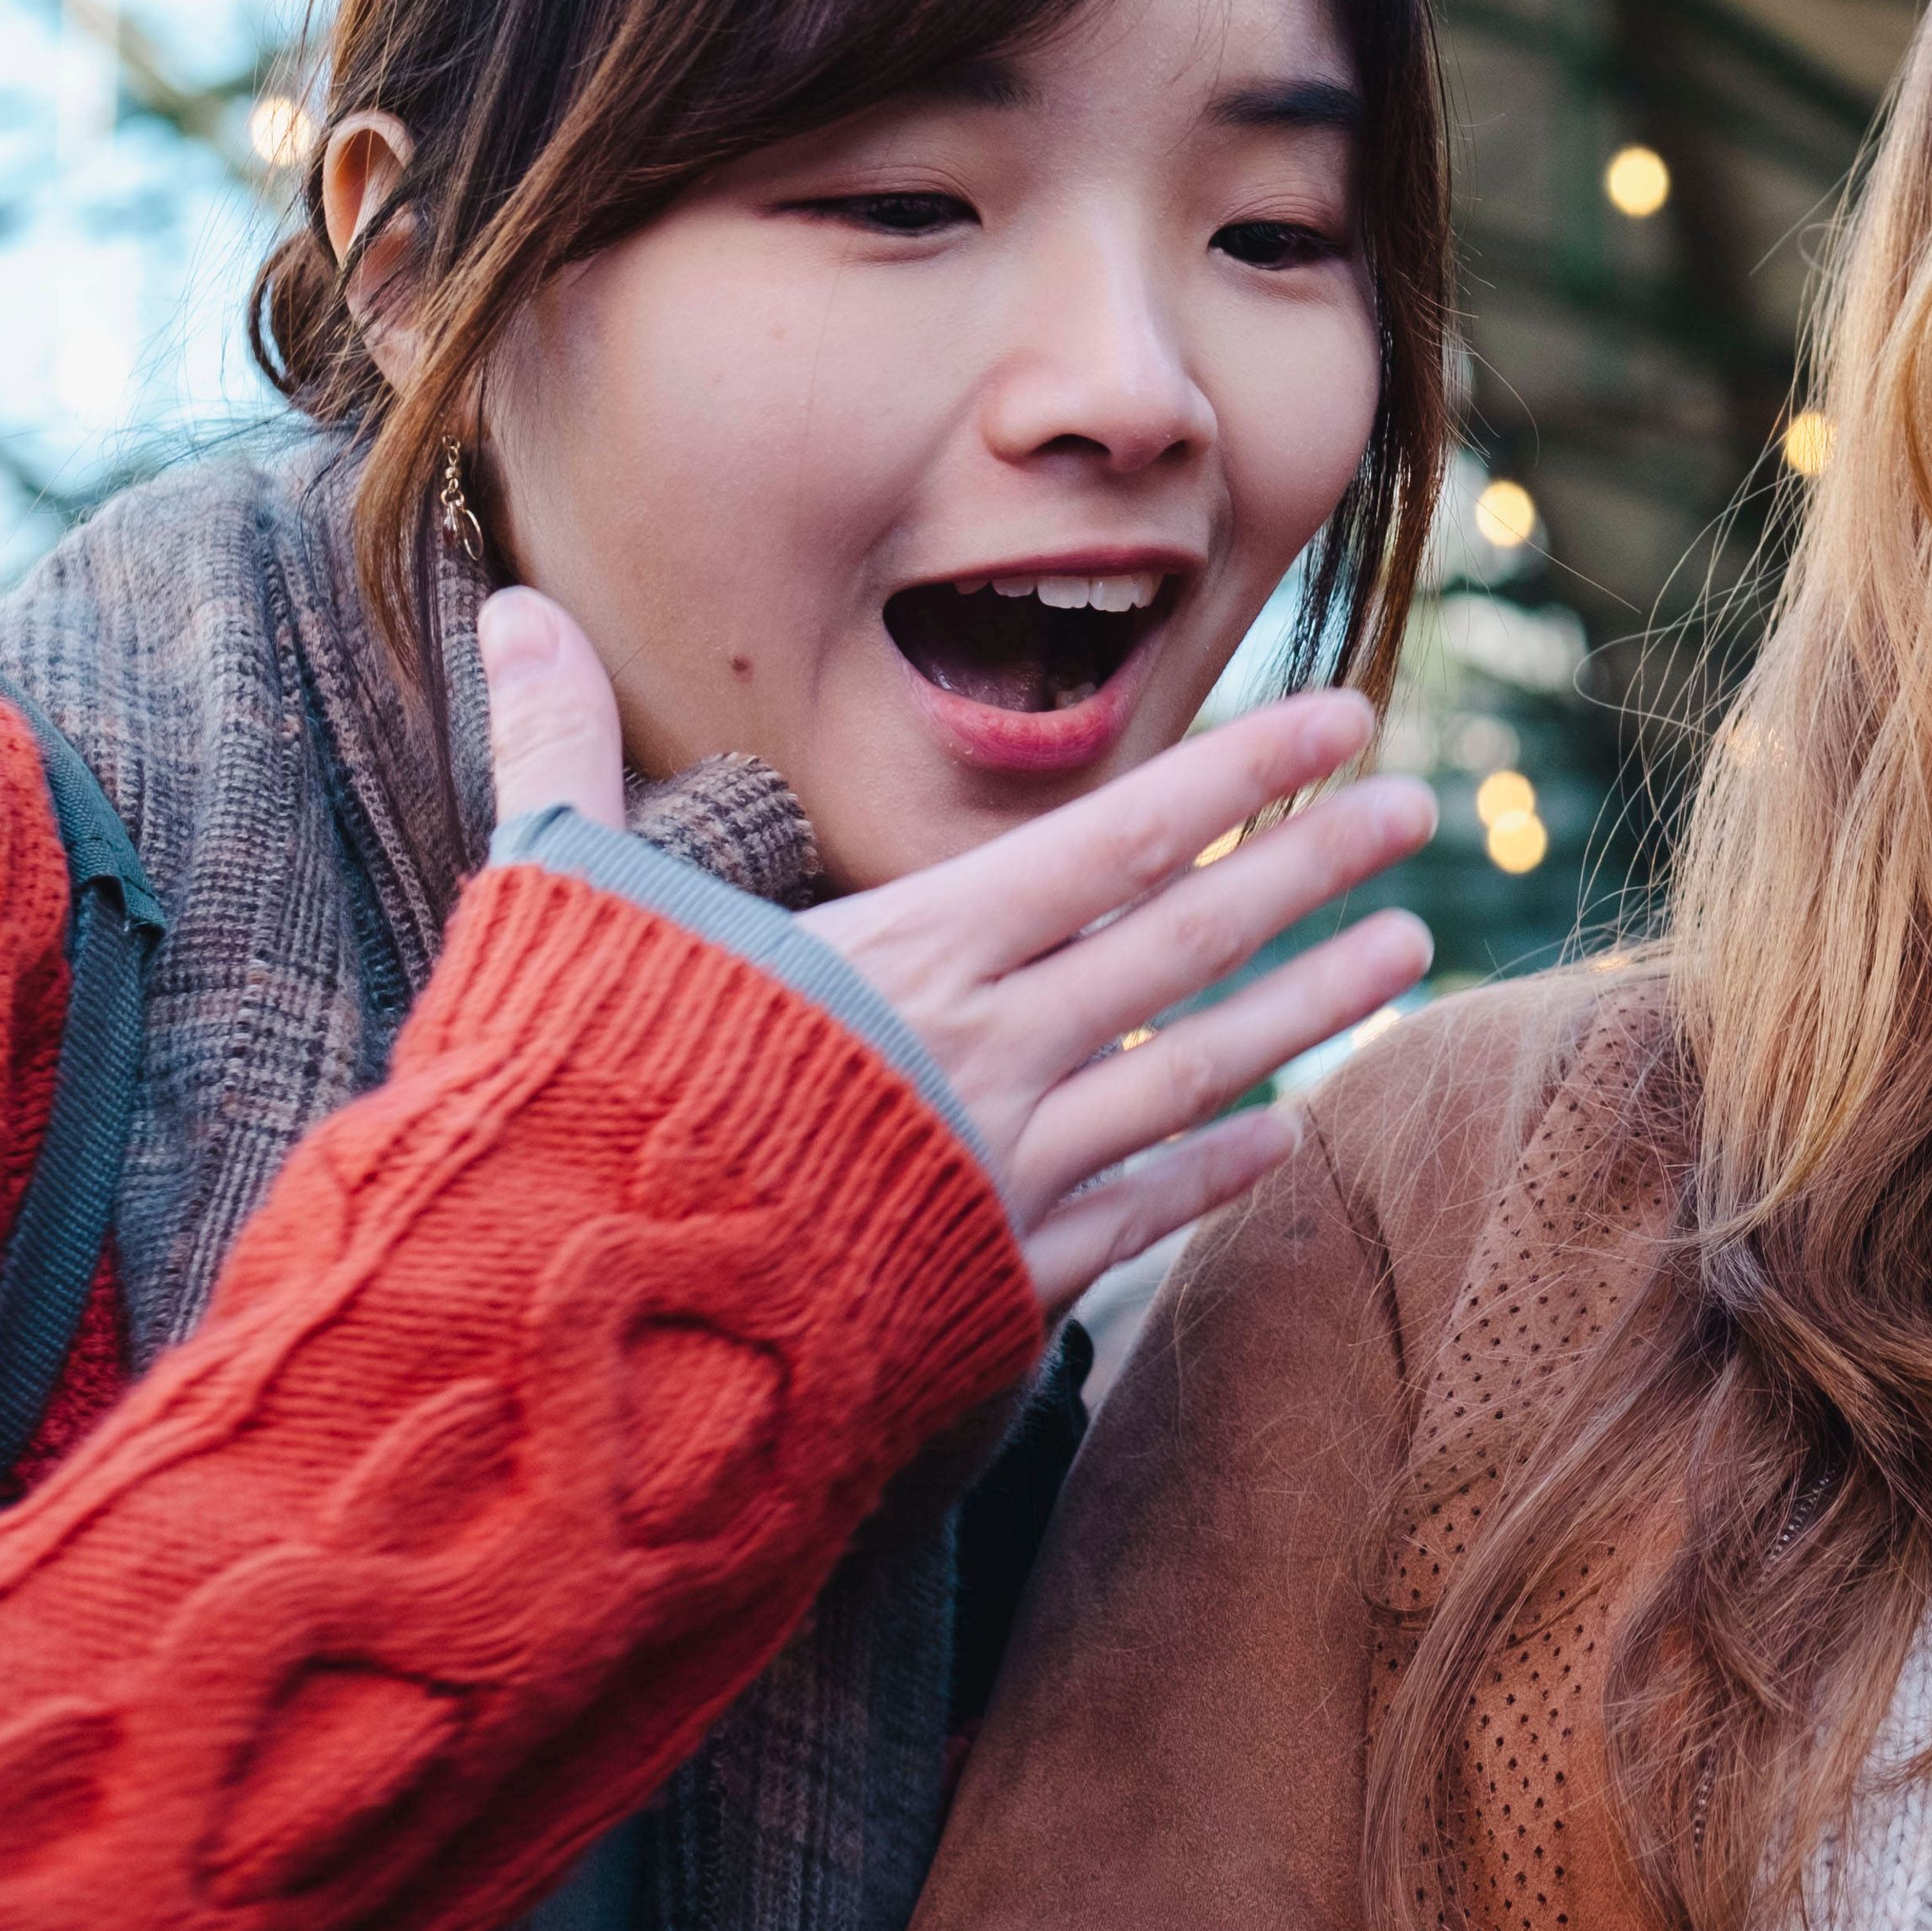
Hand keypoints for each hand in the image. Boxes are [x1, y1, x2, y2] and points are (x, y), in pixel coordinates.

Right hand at [481, 588, 1436, 1313]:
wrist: (570, 1327)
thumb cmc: (564, 1098)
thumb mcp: (556, 901)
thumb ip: (558, 749)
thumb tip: (507, 603)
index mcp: (913, 949)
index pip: (1119, 832)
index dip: (1241, 772)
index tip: (1346, 718)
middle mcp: (990, 1051)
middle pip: (1193, 939)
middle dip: (1315, 867)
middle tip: (1425, 810)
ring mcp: (1005, 1172)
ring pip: (1202, 1070)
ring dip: (1314, 1007)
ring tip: (1411, 951)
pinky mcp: (992, 1283)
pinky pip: (1136, 1214)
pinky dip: (1217, 1173)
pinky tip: (1284, 1140)